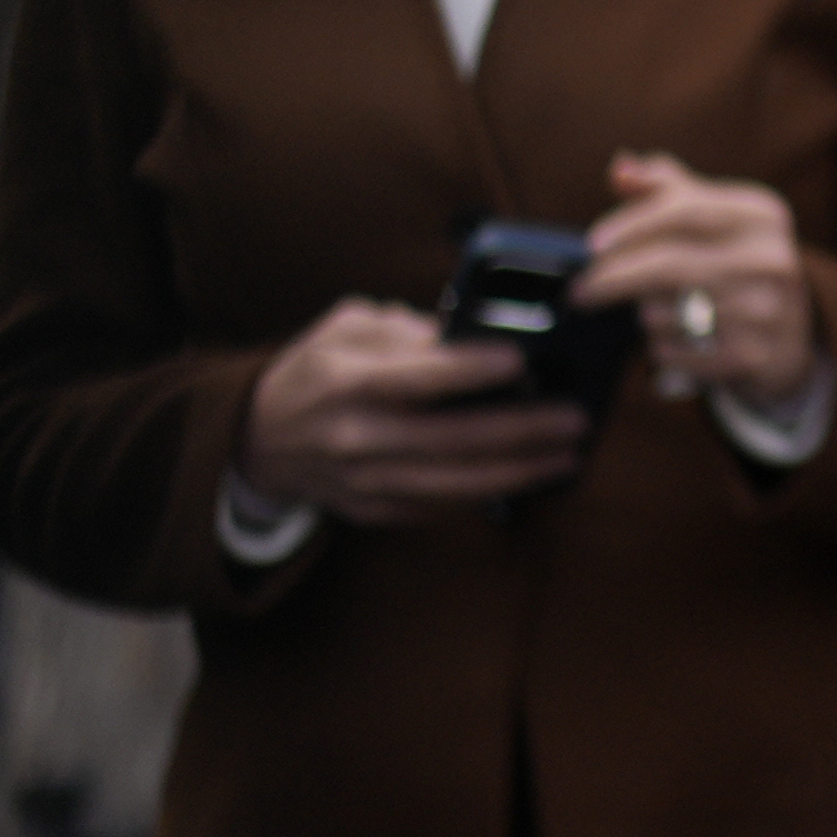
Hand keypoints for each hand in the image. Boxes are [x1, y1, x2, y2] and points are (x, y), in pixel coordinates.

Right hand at [236, 298, 584, 523]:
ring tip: (569, 457)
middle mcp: (355, 437)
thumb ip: (406, 327)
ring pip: (452, 485)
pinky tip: (531, 479)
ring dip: (518, 473)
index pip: (414, 376)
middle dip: (520, 431)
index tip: (521, 359)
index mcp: (346, 381)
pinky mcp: (374, 509)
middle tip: (575, 418)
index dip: (468, 369)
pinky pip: (439, 507)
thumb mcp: (347, 327)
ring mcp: (364, 480)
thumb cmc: (319, 370)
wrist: (261, 438)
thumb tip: (469, 334)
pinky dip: (488, 496)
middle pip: (447, 439)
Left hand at [575, 152, 818, 410]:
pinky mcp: (755, 355)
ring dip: (647, 317)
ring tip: (666, 314)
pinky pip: (675, 354)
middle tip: (582, 290)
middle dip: (614, 278)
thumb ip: (665, 188)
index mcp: (761, 214)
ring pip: (665, 314)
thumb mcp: (715, 216)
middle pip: (669, 264)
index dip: (632, 224)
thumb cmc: (737, 260)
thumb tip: (620, 167)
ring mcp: (767, 308)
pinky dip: (662, 350)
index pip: (685, 209)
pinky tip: (675, 344)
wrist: (794, 331)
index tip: (591, 244)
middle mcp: (771, 257)